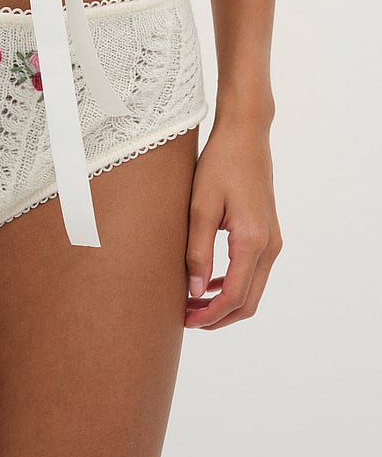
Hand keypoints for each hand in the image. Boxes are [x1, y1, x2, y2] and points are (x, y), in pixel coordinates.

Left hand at [184, 114, 282, 329]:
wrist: (245, 135)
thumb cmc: (220, 164)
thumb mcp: (200, 206)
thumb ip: (198, 251)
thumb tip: (196, 293)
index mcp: (253, 241)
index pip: (235, 297)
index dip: (210, 316)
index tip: (184, 321)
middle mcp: (269, 245)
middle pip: (248, 301)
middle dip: (217, 317)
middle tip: (185, 318)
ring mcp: (272, 240)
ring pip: (252, 289)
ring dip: (225, 303)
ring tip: (191, 304)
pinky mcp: (268, 234)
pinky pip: (254, 272)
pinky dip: (233, 285)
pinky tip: (209, 283)